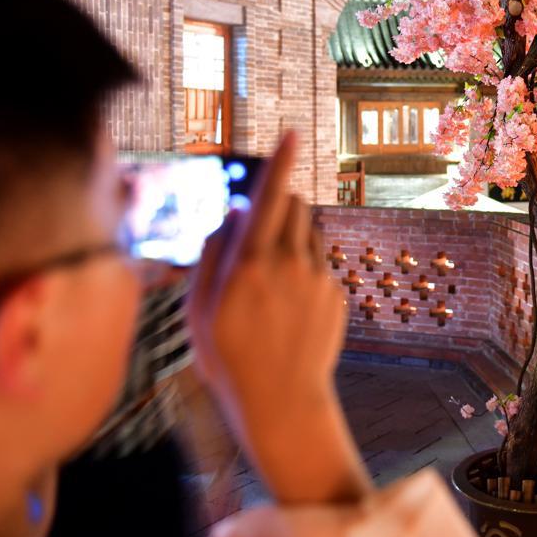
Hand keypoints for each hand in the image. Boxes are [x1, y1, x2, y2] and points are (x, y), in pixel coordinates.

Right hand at [189, 132, 363, 503]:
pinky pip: (319, 263)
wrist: (282, 403)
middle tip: (256, 235)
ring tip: (268, 283)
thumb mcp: (200, 308)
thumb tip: (233, 208)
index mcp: (250, 264)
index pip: (268, 198)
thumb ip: (213, 252)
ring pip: (308, 232)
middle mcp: (289, 265)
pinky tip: (287, 309)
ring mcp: (318, 279)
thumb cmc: (228, 357)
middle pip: (292, 205)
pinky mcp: (337, 294)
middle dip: (276, 204)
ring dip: (290, 237)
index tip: (292, 133)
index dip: (280, 162)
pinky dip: (303, 269)